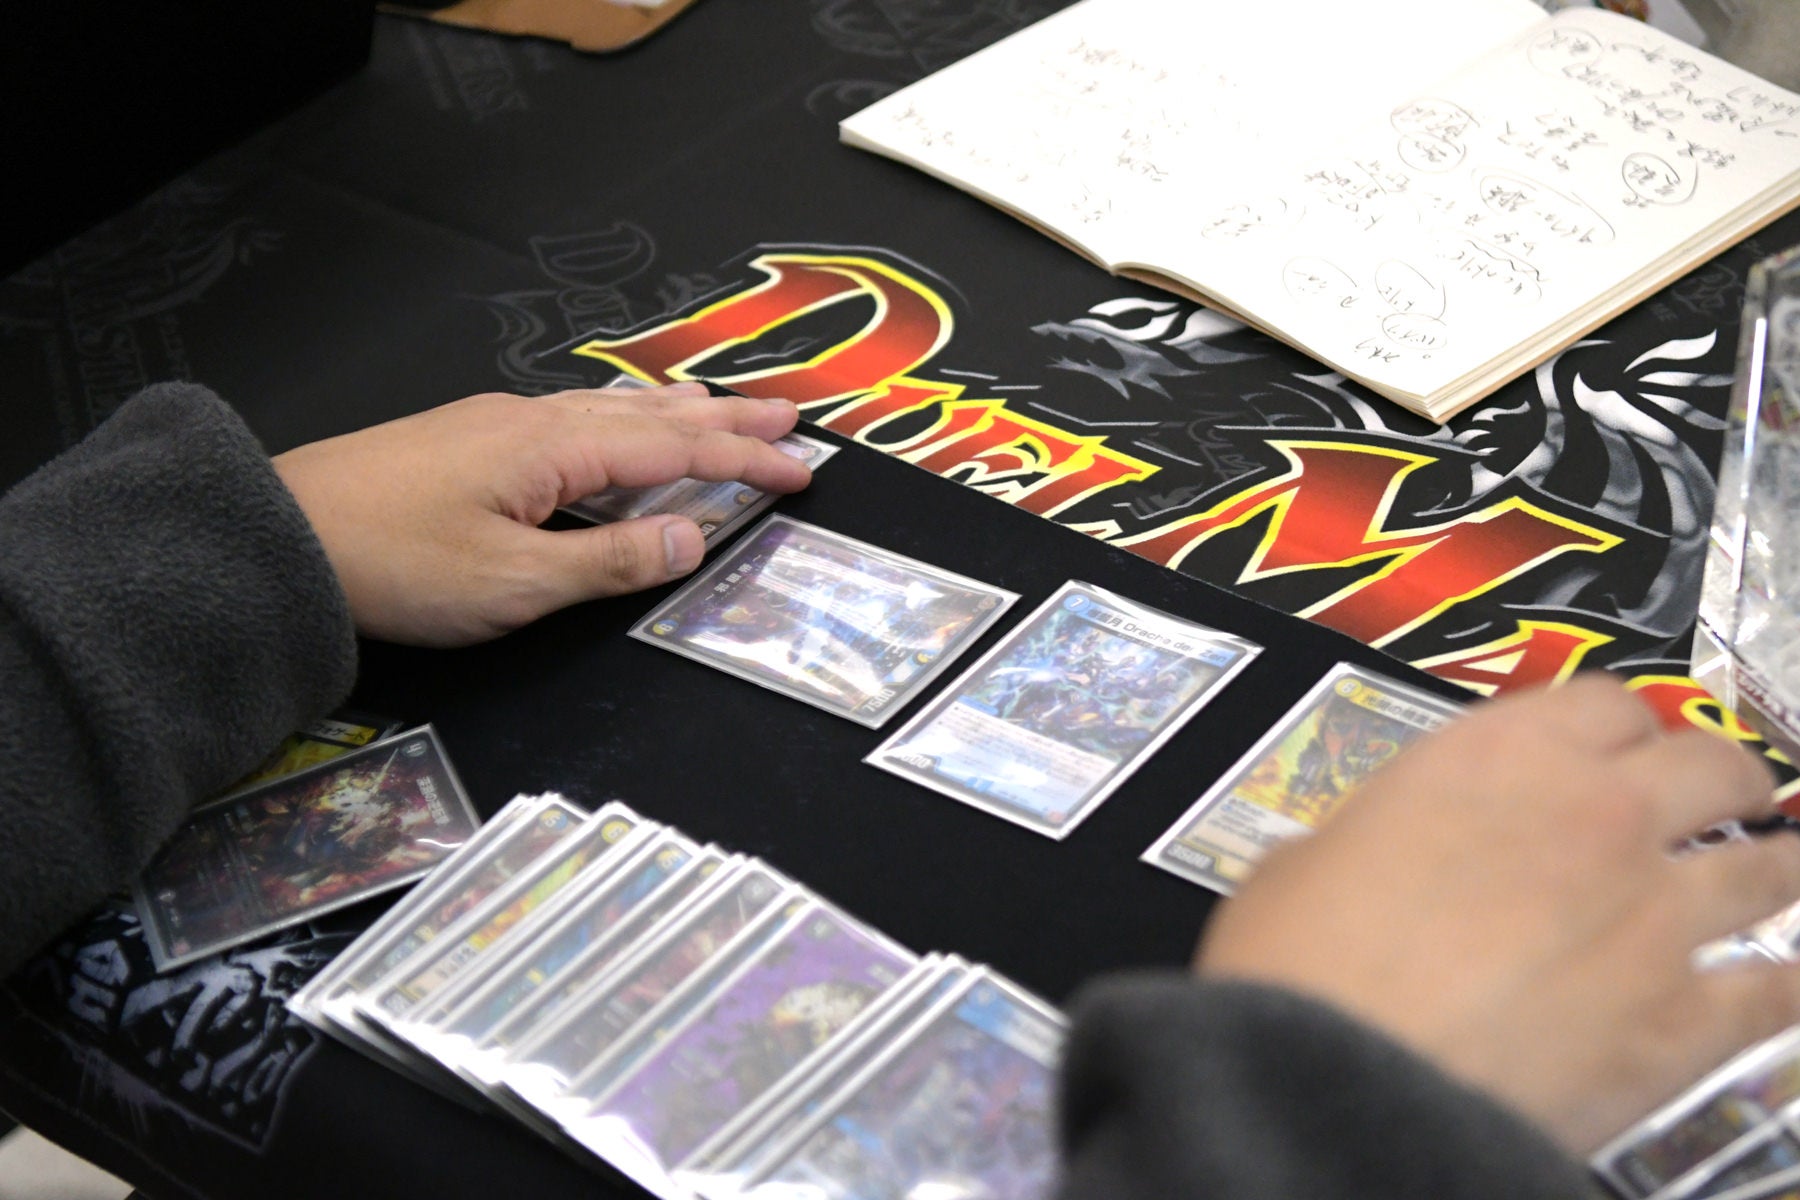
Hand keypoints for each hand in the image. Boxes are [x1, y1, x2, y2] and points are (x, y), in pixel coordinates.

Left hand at [273, 383, 810, 646]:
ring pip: (614, 409)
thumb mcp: (514, 583)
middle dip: (727, 418)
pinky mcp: (471, 440)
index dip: (744, 460)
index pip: (676, 451)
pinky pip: (577, 416)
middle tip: (789, 417)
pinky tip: (618, 426)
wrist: (282, 535)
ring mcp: (499, 425)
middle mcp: (535, 422)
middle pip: (653, 414)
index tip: (801, 469)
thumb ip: (609, 563)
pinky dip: (624, 419)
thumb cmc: (393, 563)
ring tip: (720, 405)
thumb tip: (690, 542)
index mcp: (556, 449)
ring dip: (678, 411)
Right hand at [1195, 674, 1799, 1153]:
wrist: (1343, 1080)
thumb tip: (1385, 856)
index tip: (1614, 746)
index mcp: (1502, 757)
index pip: (1604, 702)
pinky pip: (1778, 992)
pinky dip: (1786, 985)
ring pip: (1767, 868)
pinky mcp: (1684, 1020)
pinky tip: (1786, 983)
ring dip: (1772, 869)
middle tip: (1714, 799)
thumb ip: (1381, 834)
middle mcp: (1600, 815)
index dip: (1614, 726)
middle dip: (1719, 779)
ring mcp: (1657, 916)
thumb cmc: (1304, 963)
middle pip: (1711, 764)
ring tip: (1772, 876)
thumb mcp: (1310, 857)